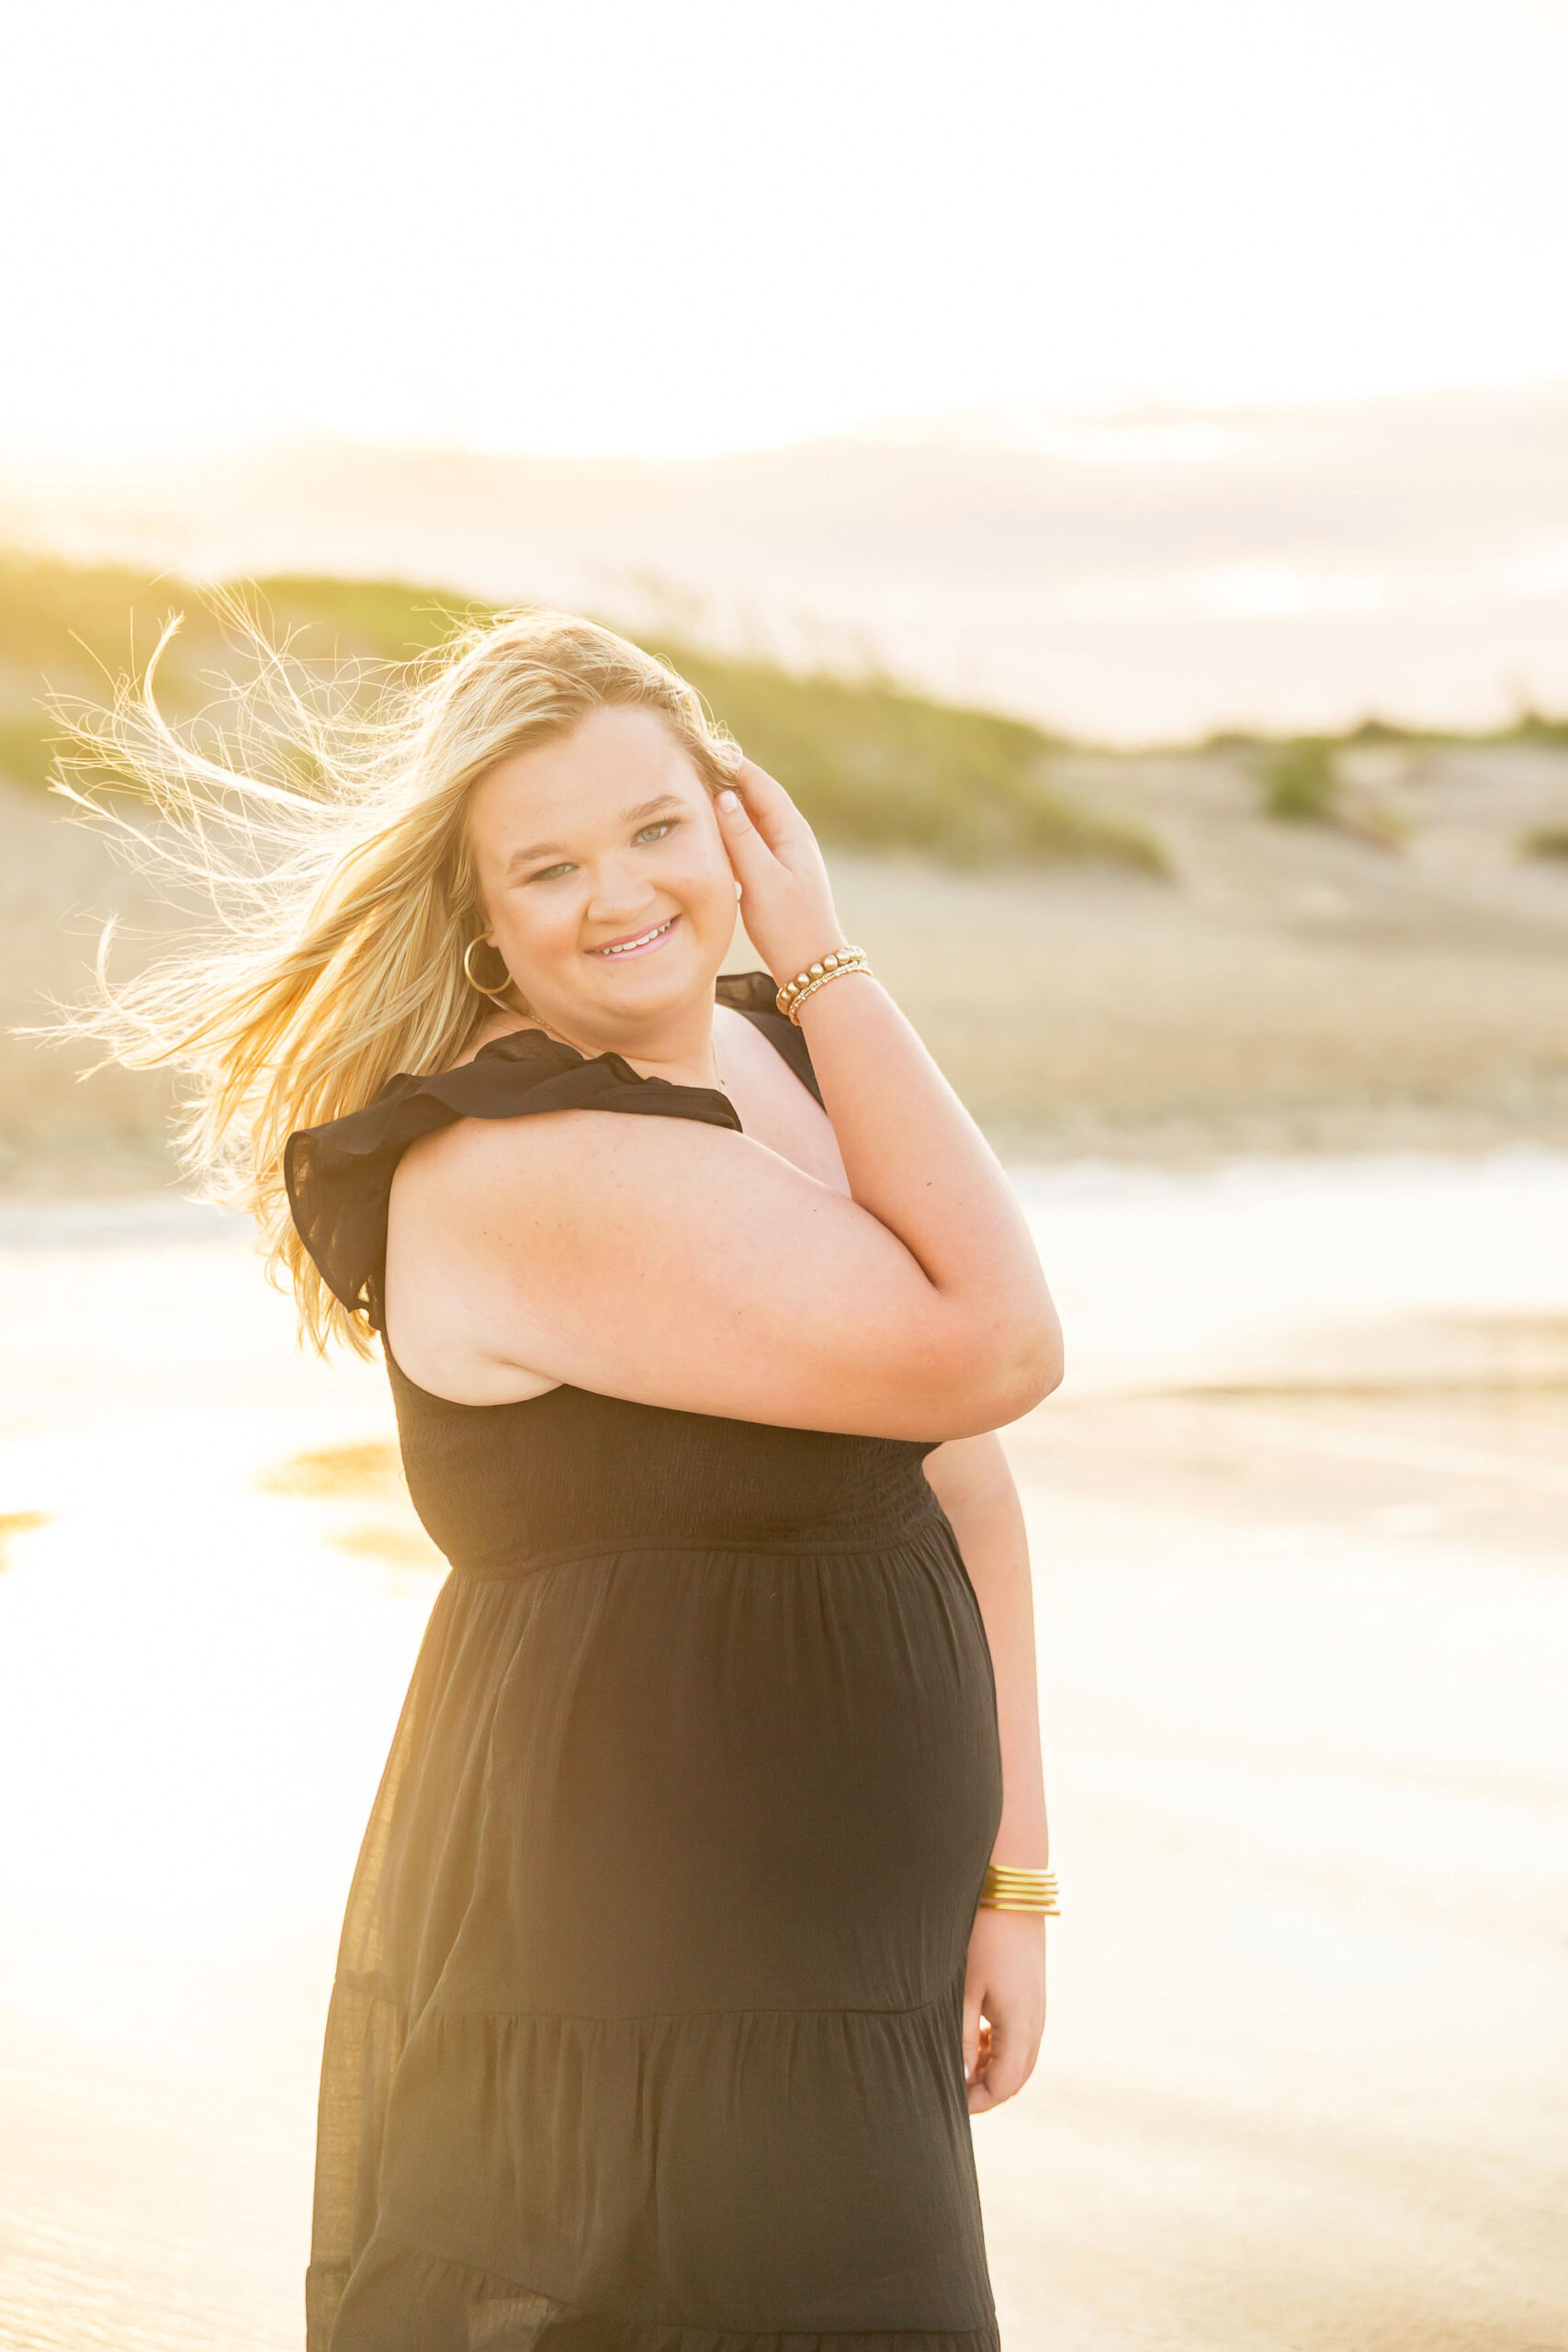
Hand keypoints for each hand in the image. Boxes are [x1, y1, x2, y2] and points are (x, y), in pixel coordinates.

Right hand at [713, 756, 847, 986]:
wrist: (812, 966)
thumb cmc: (789, 925)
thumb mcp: (761, 879)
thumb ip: (742, 837)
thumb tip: (724, 796)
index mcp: (791, 832)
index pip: (761, 784)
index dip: (734, 764)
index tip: (707, 746)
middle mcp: (791, 838)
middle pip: (756, 797)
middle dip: (728, 778)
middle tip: (696, 761)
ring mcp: (784, 855)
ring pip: (752, 818)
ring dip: (728, 803)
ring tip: (696, 789)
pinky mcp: (775, 873)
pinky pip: (750, 839)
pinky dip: (730, 829)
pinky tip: (711, 831)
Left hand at [962, 1907, 1045, 2113]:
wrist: (1010, 1892)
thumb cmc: (981, 1938)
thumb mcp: (964, 1991)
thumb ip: (962, 2038)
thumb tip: (961, 2078)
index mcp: (1020, 2027)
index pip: (1003, 2085)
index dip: (977, 2101)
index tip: (948, 2102)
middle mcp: (1035, 2023)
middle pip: (1015, 2077)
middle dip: (986, 2090)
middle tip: (952, 2089)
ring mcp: (1037, 2008)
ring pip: (1019, 2058)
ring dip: (992, 2068)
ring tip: (960, 2063)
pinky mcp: (1031, 1994)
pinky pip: (1020, 2036)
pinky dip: (999, 2048)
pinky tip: (974, 2038)